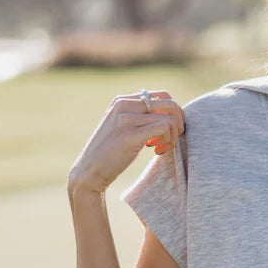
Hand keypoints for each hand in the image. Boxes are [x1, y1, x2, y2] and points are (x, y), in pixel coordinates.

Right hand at [68, 89, 185, 194]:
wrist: (89, 172)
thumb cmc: (110, 154)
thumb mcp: (123, 127)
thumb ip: (139, 117)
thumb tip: (170, 114)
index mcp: (122, 100)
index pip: (162, 95)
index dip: (172, 113)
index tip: (165, 131)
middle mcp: (124, 104)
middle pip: (170, 103)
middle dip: (179, 122)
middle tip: (170, 139)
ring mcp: (127, 118)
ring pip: (170, 117)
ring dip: (173, 135)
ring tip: (162, 147)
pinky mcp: (131, 135)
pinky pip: (165, 127)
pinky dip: (168, 141)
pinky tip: (157, 151)